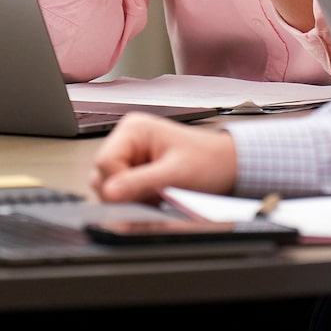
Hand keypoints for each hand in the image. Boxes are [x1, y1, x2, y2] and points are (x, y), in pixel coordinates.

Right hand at [92, 114, 238, 202]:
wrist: (227, 166)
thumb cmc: (210, 161)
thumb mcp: (176, 174)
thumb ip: (140, 183)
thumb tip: (110, 193)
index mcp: (134, 129)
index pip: (104, 162)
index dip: (117, 185)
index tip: (138, 197)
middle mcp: (128, 139)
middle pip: (103, 176)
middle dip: (124, 194)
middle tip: (152, 197)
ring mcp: (131, 155)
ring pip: (110, 187)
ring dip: (131, 199)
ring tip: (158, 196)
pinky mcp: (136, 170)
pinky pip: (123, 193)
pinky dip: (136, 201)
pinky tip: (156, 198)